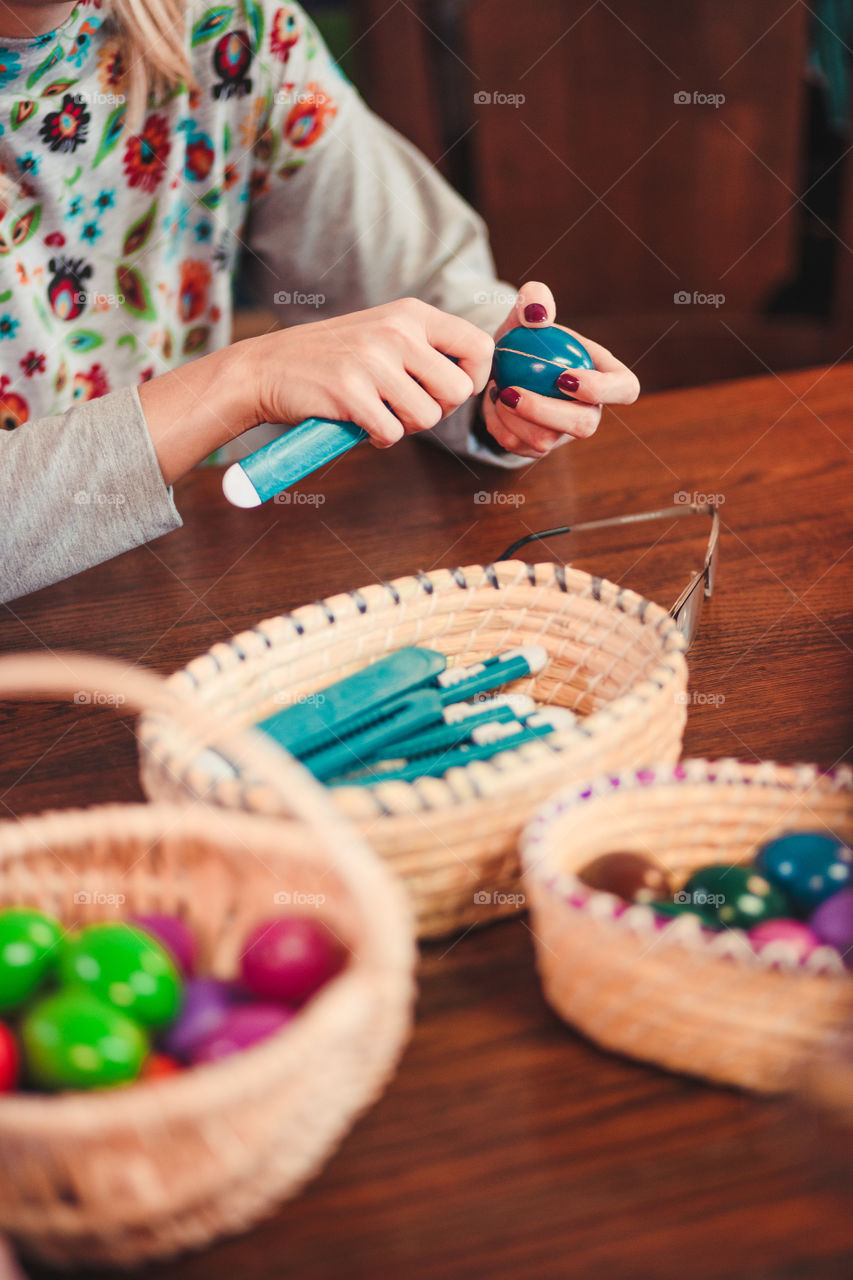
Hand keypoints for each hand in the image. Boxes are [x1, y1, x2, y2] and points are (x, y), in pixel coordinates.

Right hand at [252, 297, 493, 447]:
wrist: (267, 368)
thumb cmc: (332, 359)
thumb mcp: (384, 334)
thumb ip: (426, 349)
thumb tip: (472, 382)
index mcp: (411, 314)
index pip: (479, 347)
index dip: (473, 379)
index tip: (446, 391)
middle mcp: (397, 331)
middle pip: (457, 391)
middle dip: (437, 409)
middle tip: (405, 406)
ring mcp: (372, 360)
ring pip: (428, 417)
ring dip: (406, 426)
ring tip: (379, 411)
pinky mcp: (350, 391)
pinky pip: (392, 434)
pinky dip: (379, 438)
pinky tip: (361, 424)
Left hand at [482, 280, 639, 459]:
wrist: (500, 364)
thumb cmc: (524, 336)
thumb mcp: (526, 312)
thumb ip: (535, 299)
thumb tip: (538, 314)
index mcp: (604, 376)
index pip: (625, 389)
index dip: (602, 390)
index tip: (564, 377)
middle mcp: (588, 409)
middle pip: (584, 425)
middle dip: (547, 412)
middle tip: (513, 392)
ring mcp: (563, 433)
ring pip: (545, 442)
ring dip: (514, 419)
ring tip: (497, 391)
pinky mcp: (537, 446)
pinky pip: (518, 447)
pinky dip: (498, 425)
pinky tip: (492, 403)